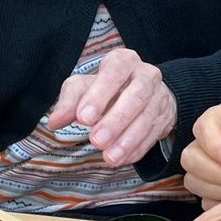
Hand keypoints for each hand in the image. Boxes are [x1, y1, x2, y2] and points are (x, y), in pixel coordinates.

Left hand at [47, 47, 174, 166]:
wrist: (141, 94)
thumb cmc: (106, 88)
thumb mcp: (84, 87)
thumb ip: (69, 101)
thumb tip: (56, 121)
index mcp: (124, 61)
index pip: (114, 72)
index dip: (100, 95)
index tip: (84, 118)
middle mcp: (146, 75)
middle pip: (136, 96)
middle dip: (116, 120)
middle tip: (96, 140)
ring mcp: (159, 96)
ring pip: (147, 117)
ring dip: (128, 139)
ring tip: (109, 157)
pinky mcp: (165, 117)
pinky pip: (154, 134)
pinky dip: (138, 148)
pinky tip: (122, 159)